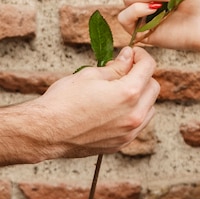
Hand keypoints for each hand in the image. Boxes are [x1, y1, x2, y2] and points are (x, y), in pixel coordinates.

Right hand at [35, 46, 159, 157]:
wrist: (46, 131)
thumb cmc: (63, 102)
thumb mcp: (90, 75)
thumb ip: (116, 67)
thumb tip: (128, 58)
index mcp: (128, 94)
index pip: (148, 68)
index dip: (141, 56)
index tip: (133, 54)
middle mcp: (133, 115)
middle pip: (153, 88)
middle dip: (143, 75)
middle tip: (125, 69)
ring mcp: (128, 133)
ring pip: (149, 109)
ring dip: (141, 96)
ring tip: (119, 90)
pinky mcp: (120, 144)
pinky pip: (138, 125)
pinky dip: (133, 113)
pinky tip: (115, 108)